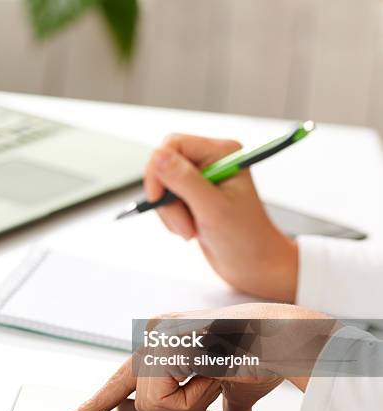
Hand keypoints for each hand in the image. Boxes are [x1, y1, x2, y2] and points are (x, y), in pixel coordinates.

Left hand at [64, 304, 336, 410]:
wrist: (282, 338)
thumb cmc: (263, 357)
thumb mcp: (236, 388)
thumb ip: (227, 406)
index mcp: (166, 341)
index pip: (123, 379)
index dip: (98, 402)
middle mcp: (153, 334)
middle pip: (144, 402)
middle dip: (184, 403)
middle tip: (217, 376)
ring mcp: (153, 335)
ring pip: (151, 405)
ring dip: (192, 400)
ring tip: (219, 371)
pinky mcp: (157, 342)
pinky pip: (162, 399)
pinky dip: (194, 397)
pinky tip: (214, 368)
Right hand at [144, 134, 297, 301]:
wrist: (254, 265)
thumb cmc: (246, 238)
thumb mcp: (213, 208)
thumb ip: (184, 180)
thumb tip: (158, 156)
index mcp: (222, 153)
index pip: (174, 144)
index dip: (159, 169)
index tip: (158, 197)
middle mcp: (211, 161)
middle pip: (164, 166)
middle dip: (167, 197)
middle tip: (182, 222)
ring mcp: (201, 180)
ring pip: (162, 186)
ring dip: (170, 213)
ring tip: (191, 229)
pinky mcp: (193, 197)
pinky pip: (166, 201)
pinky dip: (172, 218)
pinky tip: (190, 229)